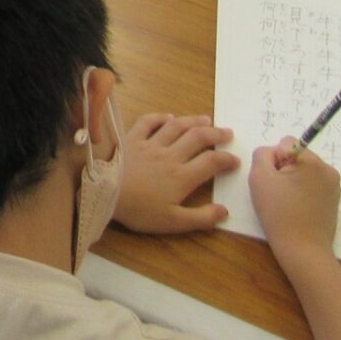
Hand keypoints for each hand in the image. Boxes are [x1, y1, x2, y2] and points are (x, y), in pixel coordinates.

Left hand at [113, 113, 239, 233]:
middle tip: (228, 132)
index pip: (212, 163)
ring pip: (177, 126)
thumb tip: (224, 211)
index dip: (227, 160)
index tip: (236, 160)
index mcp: (182, 176)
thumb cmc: (139, 210)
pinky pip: (149, 122)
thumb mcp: (173, 222)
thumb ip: (201, 218)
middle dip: (216, 134)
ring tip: (206, 119)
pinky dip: (161, 117)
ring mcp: (150, 144)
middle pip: (198, 138)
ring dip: (193, 121)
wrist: (104, 191)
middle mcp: (170, 155)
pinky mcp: (132, 137)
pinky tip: (169, 117)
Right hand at [249, 140, 340, 259]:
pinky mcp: (335, 201)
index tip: (273, 181)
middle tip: (278, 194)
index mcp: (313, 162)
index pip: (286, 143)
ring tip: (287, 203)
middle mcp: (329, 170)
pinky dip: (303, 192)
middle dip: (285, 169)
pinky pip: (314, 186)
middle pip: (298, 157)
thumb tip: (273, 152)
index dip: (274, 160)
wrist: (303, 250)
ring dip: (294, 181)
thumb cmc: (279, 213)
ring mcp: (334, 187)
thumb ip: (262, 154)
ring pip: (305, 171)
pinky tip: (297, 209)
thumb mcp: (259, 178)